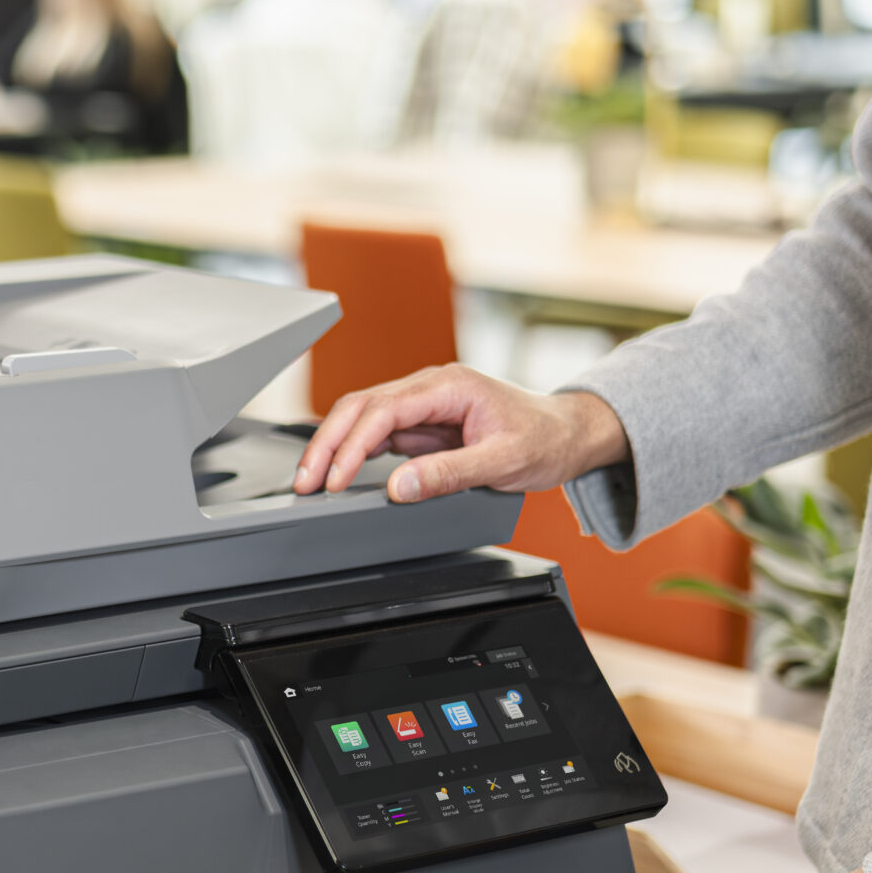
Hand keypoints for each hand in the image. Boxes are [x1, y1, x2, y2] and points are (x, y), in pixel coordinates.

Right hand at [292, 365, 631, 502]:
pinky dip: (354, 453)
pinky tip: (339, 474)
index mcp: (448, 386)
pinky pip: (378, 433)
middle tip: (305, 482)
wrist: (565, 434)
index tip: (336, 480)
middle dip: (327, 444)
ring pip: (362, 419)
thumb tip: (401, 486)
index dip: (352, 446)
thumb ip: (450, 474)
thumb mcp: (503, 462)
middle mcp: (430, 388)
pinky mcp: (422, 423)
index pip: (383, 411)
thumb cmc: (543, 439)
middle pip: (360, 408)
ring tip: (313, 482)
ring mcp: (423, 404)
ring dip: (334, 449)